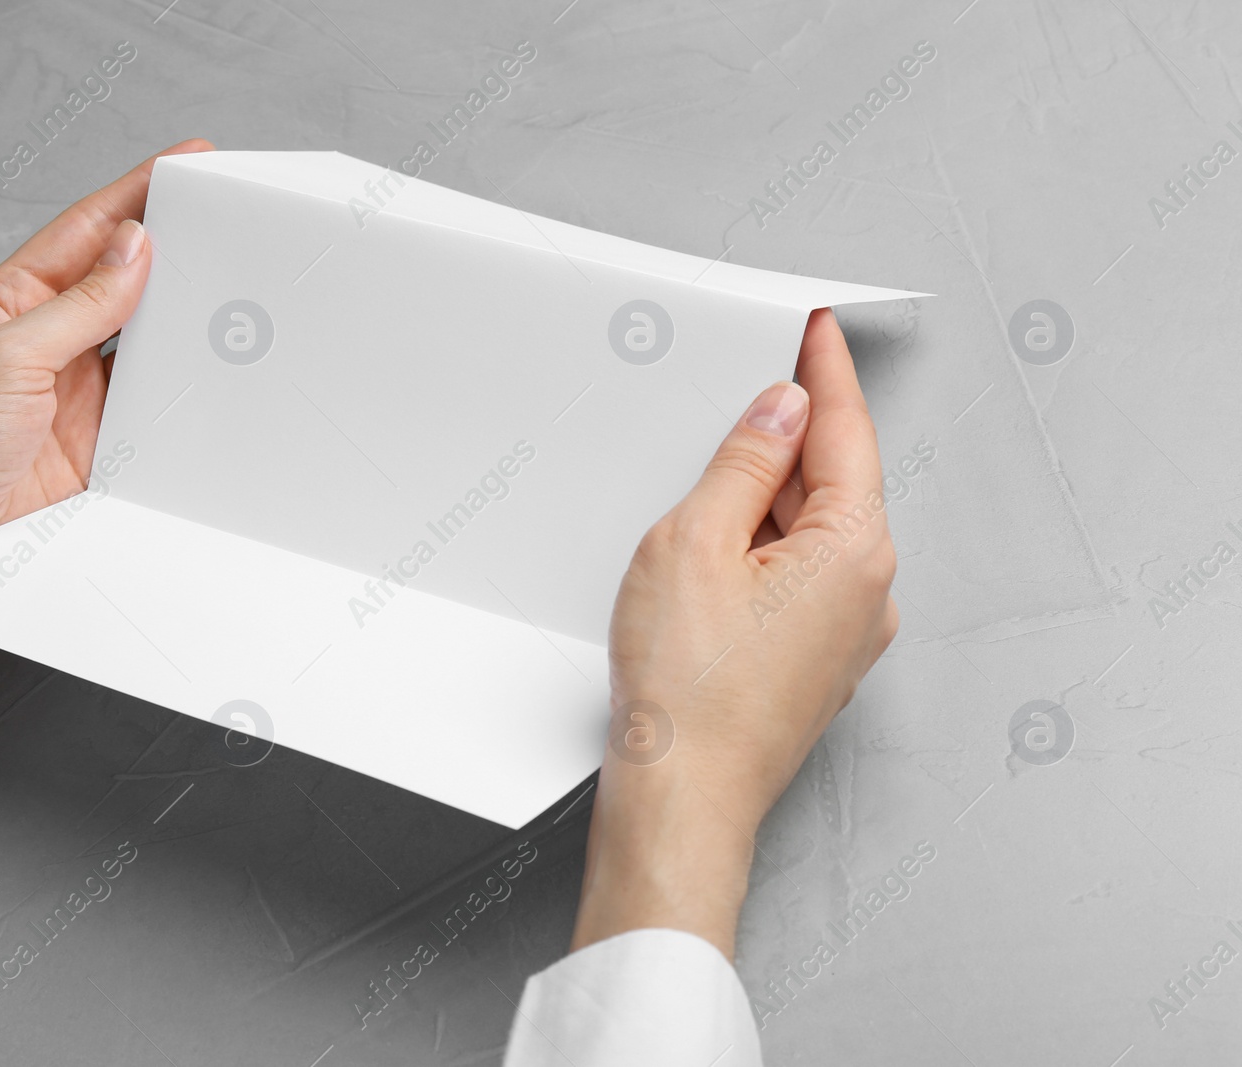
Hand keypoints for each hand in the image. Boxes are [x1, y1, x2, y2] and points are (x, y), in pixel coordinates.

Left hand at [0, 140, 211, 732]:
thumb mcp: (4, 356)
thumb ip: (77, 305)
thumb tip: (133, 250)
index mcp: (11, 301)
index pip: (84, 233)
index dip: (135, 195)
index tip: (184, 164)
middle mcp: (49, 341)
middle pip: (124, 281)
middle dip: (173, 249)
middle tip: (223, 221)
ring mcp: (78, 394)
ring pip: (147, 340)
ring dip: (184, 319)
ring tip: (229, 287)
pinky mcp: (102, 444)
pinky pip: (155, 406)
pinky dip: (184, 388)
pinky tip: (209, 370)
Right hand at [570, 308, 898, 958]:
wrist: (681, 799)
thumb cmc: (686, 687)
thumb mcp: (696, 541)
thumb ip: (746, 463)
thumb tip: (781, 410)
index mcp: (854, 548)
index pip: (846, 430)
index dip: (826, 372)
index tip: (817, 329)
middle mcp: (870, 592)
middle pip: (833, 481)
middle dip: (789, 435)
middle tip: (744, 389)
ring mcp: (847, 636)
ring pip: (814, 534)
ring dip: (770, 498)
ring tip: (708, 481)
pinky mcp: (816, 666)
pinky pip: (801, 580)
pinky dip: (766, 550)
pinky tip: (717, 551)